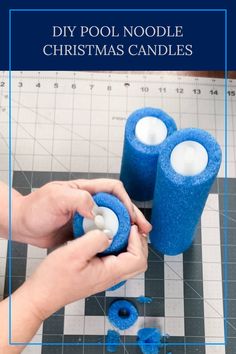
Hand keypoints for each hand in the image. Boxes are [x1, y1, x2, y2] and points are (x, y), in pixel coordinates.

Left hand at [13, 179, 151, 247]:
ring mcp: (87, 216)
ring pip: (113, 220)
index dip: (126, 200)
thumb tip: (97, 211)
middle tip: (144, 229)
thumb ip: (78, 200)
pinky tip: (119, 246)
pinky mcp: (83, 230)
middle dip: (133, 216)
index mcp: (85, 190)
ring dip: (126, 228)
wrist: (23, 225)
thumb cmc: (35, 208)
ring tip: (138, 239)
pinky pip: (103, 232)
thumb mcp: (55, 198)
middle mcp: (89, 202)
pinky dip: (113, 238)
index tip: (131, 215)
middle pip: (118, 205)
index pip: (113, 189)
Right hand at [24, 225, 147, 319]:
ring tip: (120, 229)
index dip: (137, 241)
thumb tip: (108, 233)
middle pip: (138, 262)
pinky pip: (116, 260)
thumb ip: (94, 241)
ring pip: (128, 261)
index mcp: (108, 273)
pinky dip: (117, 247)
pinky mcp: (98, 274)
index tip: (129, 226)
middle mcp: (110, 277)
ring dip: (129, 244)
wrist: (41, 295)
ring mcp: (105, 277)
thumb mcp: (73, 253)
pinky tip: (104, 237)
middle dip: (138, 243)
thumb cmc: (54, 279)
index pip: (138, 259)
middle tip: (130, 227)